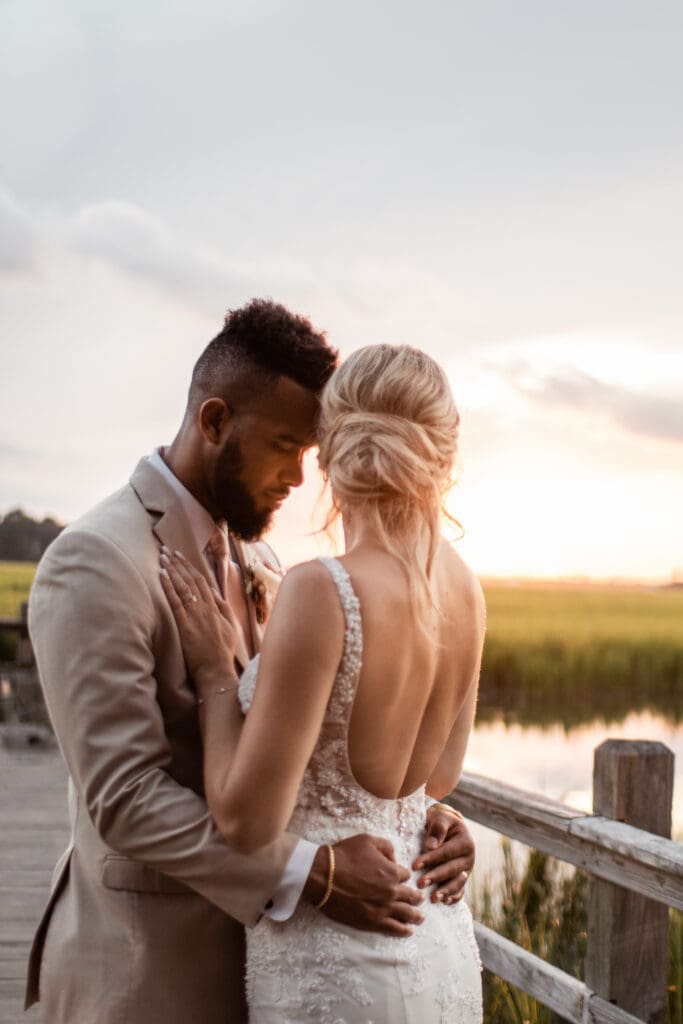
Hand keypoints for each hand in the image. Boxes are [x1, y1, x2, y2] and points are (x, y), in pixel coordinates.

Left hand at [159, 547, 237, 687]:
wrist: (217, 671)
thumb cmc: (222, 653)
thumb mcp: (230, 627)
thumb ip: (223, 607)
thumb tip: (214, 592)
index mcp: (216, 608)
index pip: (201, 581)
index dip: (190, 567)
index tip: (180, 556)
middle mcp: (206, 608)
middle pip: (191, 580)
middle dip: (178, 563)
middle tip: (167, 549)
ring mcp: (196, 616)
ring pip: (183, 587)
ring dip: (172, 570)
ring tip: (163, 557)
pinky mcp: (185, 626)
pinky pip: (175, 602)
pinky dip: (169, 587)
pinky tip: (162, 575)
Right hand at [303, 833, 423, 937]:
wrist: (324, 876)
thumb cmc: (344, 855)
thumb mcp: (367, 840)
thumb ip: (386, 846)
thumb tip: (394, 858)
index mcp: (392, 872)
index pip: (406, 876)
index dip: (403, 875)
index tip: (401, 877)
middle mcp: (391, 892)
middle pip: (410, 896)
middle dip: (416, 897)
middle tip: (421, 900)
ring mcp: (383, 908)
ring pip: (406, 914)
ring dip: (415, 916)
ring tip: (420, 918)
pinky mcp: (372, 922)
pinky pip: (393, 928)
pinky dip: (403, 930)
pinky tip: (408, 931)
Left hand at [413, 804, 474, 904]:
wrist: (448, 827)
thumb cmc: (441, 821)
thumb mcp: (440, 818)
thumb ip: (437, 829)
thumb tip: (431, 846)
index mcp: (466, 842)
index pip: (446, 852)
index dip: (431, 859)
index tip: (415, 865)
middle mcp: (469, 858)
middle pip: (452, 870)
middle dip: (436, 877)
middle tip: (420, 884)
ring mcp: (467, 870)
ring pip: (457, 883)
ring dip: (445, 891)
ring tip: (433, 898)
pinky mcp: (463, 879)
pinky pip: (460, 891)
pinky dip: (453, 898)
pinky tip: (444, 902)